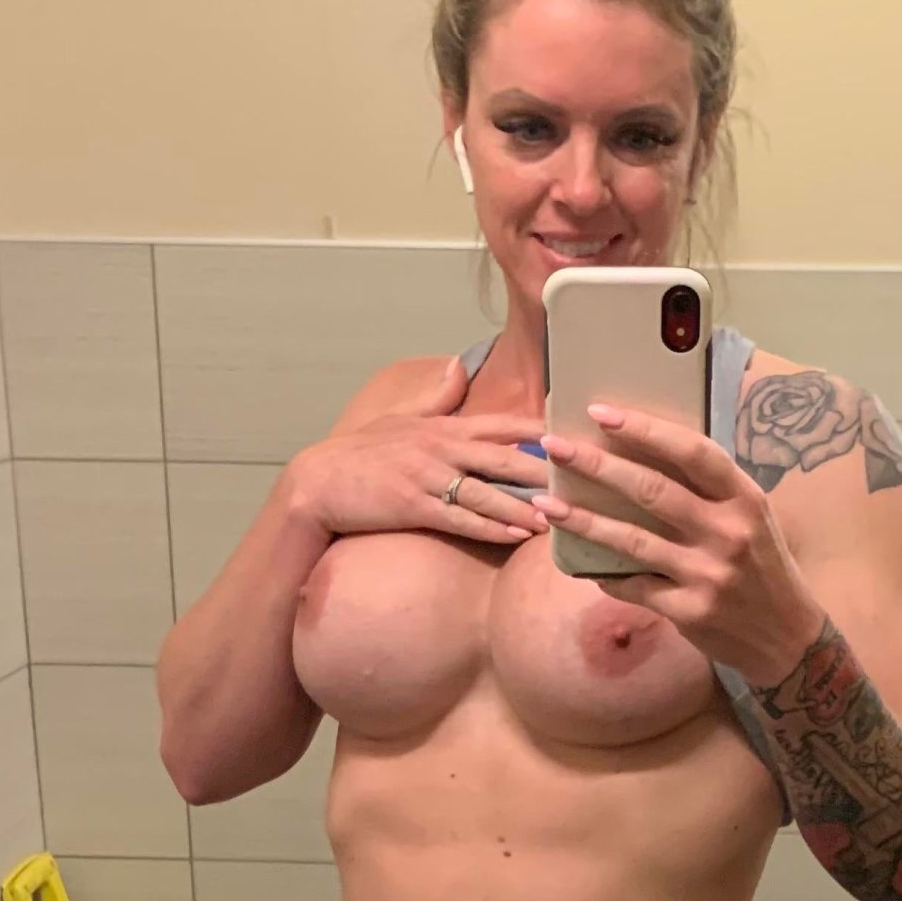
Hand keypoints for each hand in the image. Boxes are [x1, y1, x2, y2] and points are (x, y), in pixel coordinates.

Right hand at [290, 356, 549, 548]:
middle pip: (506, 457)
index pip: (502, 423)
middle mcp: (442, 447)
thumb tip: (459, 366)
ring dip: (526, 505)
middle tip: (583, 479)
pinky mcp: (416, 506)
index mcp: (443, 426)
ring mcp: (429, 477)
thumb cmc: (360, 453)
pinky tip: (519, 535)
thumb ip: (436, 396)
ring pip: (490, 491)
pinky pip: (462, 518)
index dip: (540, 429)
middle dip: (547, 470)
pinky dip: (493, 527)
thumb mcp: (401, 416)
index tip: (573, 434)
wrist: (318, 482)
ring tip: (560, 515)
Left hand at [537, 404, 821, 670]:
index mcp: (744, 498)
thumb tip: (646, 457)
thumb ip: (710, 492)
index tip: (601, 412)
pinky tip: (581, 566)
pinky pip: (633, 587)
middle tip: (555, 447)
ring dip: (584, 521)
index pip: (692, 452)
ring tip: (548, 504)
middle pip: (652, 490)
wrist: (788, 638)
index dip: (645, 429)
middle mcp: (728, 532)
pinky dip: (606, 576)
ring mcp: (707, 574)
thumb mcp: (751, 518)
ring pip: (632, 540)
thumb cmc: (762, 568)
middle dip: (597, 465)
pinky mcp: (690, 611)